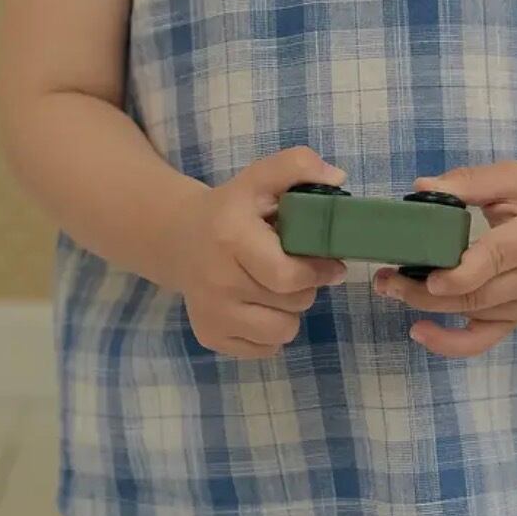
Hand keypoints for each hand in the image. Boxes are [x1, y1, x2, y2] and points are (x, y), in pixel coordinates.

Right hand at [166, 148, 347, 359]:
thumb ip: (298, 165)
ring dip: (290, 311)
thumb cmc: (232, 208)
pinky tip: (259, 304)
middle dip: (306, 287)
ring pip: (282, 332)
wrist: (179, 238)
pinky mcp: (210, 336)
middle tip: (297, 268)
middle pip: (293, 304)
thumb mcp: (261, 177)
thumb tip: (337, 177)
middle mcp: (217, 281)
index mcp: (231, 238)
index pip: (288, 276)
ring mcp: (211, 314)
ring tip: (276, 287)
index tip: (331, 262)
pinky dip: (271, 331)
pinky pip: (264, 349)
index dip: (318, 271)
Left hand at [373, 162, 516, 357]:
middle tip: (388, 279)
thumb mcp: (512, 177)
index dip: (464, 273)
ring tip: (391, 289)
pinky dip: (451, 343)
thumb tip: (421, 188)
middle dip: (430, 292)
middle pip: (482, 294)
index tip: (428, 277)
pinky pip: (484, 340)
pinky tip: (420, 332)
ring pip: (477, 316)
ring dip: (430, 308)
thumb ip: (470, 181)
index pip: (501, 258)